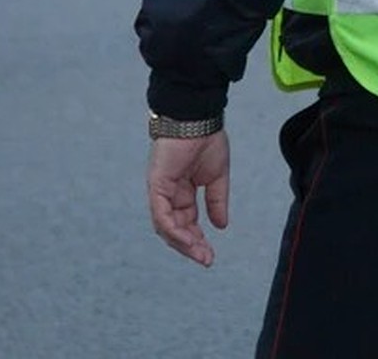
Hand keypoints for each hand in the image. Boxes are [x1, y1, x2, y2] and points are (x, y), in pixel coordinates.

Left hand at [147, 131, 229, 266]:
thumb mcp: (217, 176)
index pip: (187, 222)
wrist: (199, 118)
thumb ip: (217, 201)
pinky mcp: (156, 186)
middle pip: (175, 229)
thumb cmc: (207, 140)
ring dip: (183, 243)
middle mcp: (168, 194)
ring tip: (200, 254)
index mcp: (182, 191)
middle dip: (191, 246)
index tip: (210, 255)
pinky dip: (173, 230)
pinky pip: (161, 215)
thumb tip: (221, 226)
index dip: (197, 239)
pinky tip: (189, 239)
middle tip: (206, 259)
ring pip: (166, 227)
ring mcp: (160, 191)